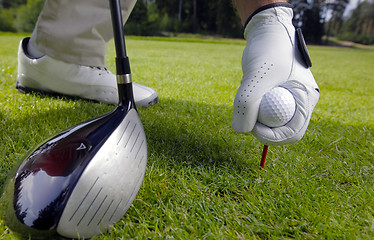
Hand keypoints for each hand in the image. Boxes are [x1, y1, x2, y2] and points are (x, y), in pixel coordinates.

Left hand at [232, 5, 319, 145]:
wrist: (266, 30)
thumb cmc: (267, 50)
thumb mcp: (256, 77)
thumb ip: (247, 104)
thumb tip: (241, 131)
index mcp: (305, 99)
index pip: (292, 132)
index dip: (271, 136)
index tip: (252, 127)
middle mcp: (299, 102)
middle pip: (280, 129)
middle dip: (261, 127)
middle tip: (245, 115)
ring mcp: (287, 98)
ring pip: (268, 119)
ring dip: (254, 111)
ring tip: (250, 86)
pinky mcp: (275, 94)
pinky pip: (261, 108)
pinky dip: (251, 102)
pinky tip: (249, 83)